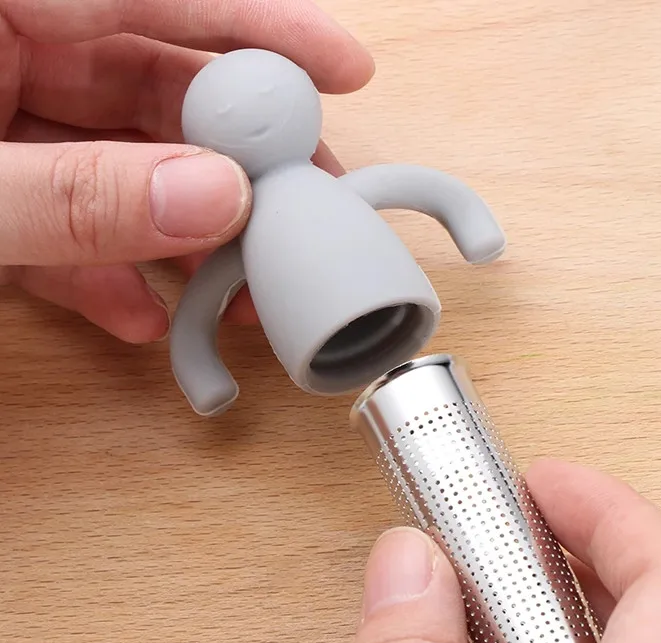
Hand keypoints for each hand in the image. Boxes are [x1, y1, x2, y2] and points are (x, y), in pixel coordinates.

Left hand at [0, 0, 372, 342]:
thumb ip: (78, 195)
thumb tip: (218, 198)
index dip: (260, 27)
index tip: (344, 71)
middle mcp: (1, 56)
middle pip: (154, 87)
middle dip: (235, 158)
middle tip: (299, 212)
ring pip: (124, 164)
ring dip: (183, 233)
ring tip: (236, 290)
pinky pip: (68, 219)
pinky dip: (107, 271)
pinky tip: (143, 315)